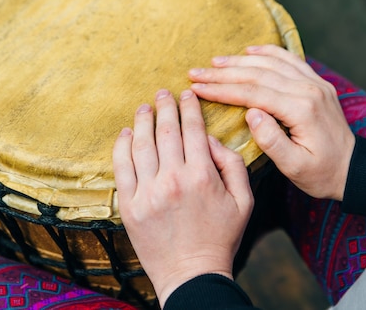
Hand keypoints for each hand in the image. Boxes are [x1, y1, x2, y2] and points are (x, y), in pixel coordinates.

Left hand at [113, 89, 253, 306]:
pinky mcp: (130, 206)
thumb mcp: (244, 201)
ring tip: (143, 108)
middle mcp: (173, 179)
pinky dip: (122, 146)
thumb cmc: (221, 238)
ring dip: (142, 121)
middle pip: (166, 131)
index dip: (189, 108)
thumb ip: (233, 164)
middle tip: (162, 93)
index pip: (193, 130)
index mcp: (202, 176)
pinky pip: (121, 168)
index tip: (186, 94)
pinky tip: (125, 134)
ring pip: (141, 145)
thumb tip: (211, 139)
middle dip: (165, 107)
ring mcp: (148, 192)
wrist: (192, 274)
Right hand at [189, 44, 354, 200]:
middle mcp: (309, 89)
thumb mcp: (294, 167)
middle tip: (195, 73)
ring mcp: (315, 83)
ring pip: (271, 62)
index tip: (197, 88)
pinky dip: (268, 51)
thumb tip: (250, 113)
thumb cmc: (321, 173)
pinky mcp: (317, 82)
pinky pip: (289, 59)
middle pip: (257, 74)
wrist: (354, 169)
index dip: (221, 89)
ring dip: (239, 60)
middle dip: (222, 73)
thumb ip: (271, 140)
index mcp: (301, 110)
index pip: (252, 93)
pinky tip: (249, 50)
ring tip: (213, 62)